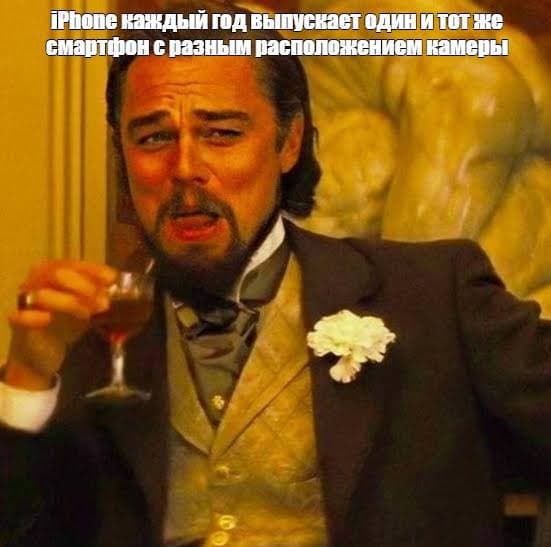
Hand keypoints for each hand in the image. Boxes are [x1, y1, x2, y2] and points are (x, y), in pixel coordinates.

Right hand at [4, 260, 116, 389]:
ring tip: (88, 314)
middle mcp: (38, 281)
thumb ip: (100, 295)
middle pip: (57, 273)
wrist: (45, 352)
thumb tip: (118, 287)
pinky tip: (46, 319)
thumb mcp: (88, 307)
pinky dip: (32, 316)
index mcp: (55, 273)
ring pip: (42, 293)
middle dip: (83, 286)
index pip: (73, 264)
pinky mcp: (18, 322)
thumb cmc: (68, 323)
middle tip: (103, 302)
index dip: (93, 270)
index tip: (111, 279)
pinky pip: (19, 316)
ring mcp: (26, 301)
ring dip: (69, 301)